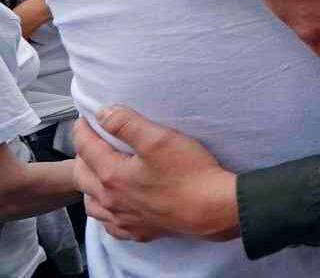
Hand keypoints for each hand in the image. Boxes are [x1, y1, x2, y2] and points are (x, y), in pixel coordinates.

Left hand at [73, 106, 237, 241]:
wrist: (212, 208)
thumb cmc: (189, 172)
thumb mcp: (159, 138)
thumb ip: (126, 123)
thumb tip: (103, 113)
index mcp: (112, 175)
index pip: (86, 148)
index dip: (82, 131)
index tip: (84, 120)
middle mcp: (112, 200)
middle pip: (82, 176)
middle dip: (81, 156)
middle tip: (90, 143)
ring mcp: (124, 219)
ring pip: (91, 204)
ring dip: (89, 186)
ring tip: (97, 174)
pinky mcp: (139, 231)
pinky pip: (110, 225)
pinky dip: (106, 213)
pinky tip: (115, 207)